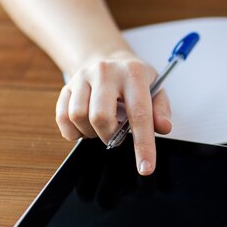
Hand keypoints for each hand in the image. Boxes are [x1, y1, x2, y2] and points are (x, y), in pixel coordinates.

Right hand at [55, 52, 171, 175]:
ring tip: (102, 128)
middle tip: (116, 135)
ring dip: (92, 133)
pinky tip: (86, 127)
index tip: (145, 168)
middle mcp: (106, 72)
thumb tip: (163, 127)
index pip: (139, 114)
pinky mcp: (68, 85)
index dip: (143, 145)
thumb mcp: (156, 89)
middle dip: (109, 136)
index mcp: (133, 74)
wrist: (109, 58)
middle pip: (101, 117)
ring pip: (78, 117)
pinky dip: (74, 131)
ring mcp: (83, 77)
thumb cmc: (135, 80)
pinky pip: (62, 117)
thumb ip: (161, 110)